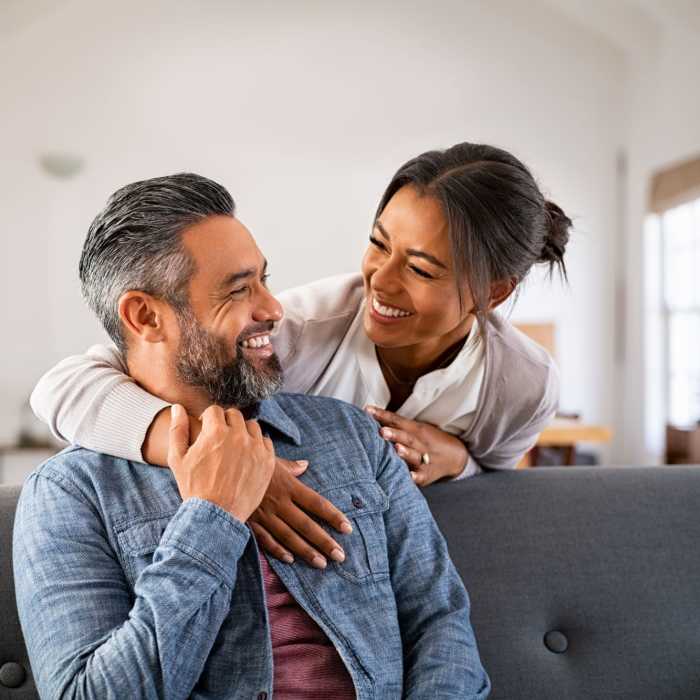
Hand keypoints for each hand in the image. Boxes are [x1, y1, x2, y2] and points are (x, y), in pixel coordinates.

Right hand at [168, 404, 274, 522]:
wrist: (216, 515)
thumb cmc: (193, 487)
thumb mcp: (178, 459)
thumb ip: (178, 429)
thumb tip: (177, 407)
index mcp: (215, 431)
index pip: (215, 410)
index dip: (208, 419)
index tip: (206, 430)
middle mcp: (238, 435)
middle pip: (234, 415)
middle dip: (225, 423)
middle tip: (220, 439)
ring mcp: (255, 448)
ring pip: (252, 426)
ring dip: (243, 431)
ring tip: (234, 446)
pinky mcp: (268, 460)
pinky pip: (265, 442)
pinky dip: (257, 445)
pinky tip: (247, 455)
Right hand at [249, 458, 352, 568]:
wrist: (219, 468)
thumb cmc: (247, 461)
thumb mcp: (271, 460)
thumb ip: (290, 466)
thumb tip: (305, 465)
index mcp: (288, 486)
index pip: (317, 503)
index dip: (333, 516)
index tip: (347, 528)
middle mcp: (279, 502)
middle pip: (306, 525)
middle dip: (324, 542)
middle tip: (340, 556)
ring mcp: (264, 515)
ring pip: (289, 537)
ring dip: (306, 551)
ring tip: (321, 564)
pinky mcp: (250, 523)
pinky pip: (266, 540)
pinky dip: (278, 551)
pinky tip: (291, 560)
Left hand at [365, 406, 467, 486]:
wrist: (455, 456)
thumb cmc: (427, 440)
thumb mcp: (415, 429)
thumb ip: (394, 424)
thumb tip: (368, 413)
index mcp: (415, 429)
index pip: (397, 420)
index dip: (382, 415)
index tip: (368, 411)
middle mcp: (420, 443)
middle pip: (406, 437)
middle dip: (394, 434)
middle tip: (381, 431)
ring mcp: (425, 458)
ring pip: (414, 455)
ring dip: (406, 453)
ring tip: (397, 449)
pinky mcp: (427, 474)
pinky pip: (421, 475)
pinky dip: (415, 476)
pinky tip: (409, 476)